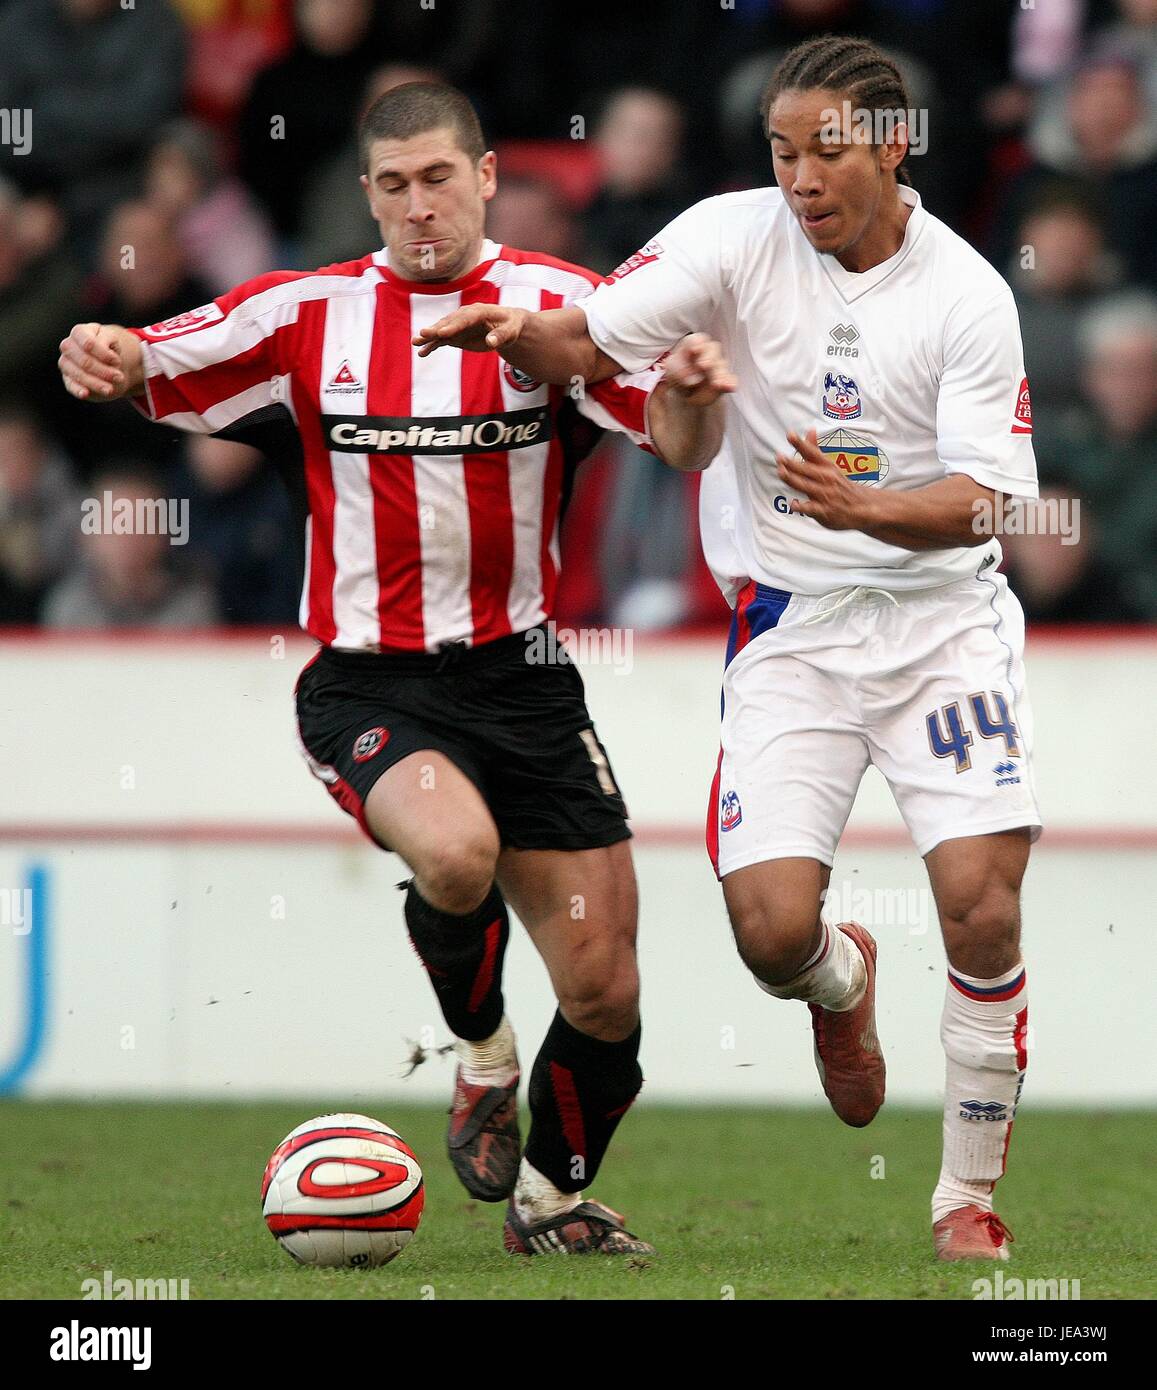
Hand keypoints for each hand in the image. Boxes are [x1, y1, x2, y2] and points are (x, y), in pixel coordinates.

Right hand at [58, 322, 125, 399]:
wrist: (109, 362)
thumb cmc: (110, 349)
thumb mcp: (113, 342)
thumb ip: (110, 345)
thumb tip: (110, 359)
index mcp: (80, 332)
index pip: (88, 343)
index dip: (104, 355)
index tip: (118, 361)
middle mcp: (68, 345)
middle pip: (84, 361)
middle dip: (103, 371)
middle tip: (119, 377)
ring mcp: (65, 362)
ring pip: (79, 374)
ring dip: (96, 383)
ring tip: (110, 389)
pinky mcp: (67, 378)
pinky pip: (70, 385)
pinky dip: (77, 390)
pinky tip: (85, 394)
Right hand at [412, 303, 528, 356]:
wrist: (506, 325)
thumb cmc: (511, 326)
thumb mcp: (511, 331)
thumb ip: (501, 336)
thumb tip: (491, 342)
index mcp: (479, 311)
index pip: (465, 318)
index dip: (453, 325)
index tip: (442, 333)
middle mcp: (465, 316)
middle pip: (449, 322)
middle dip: (435, 329)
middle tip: (422, 334)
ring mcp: (458, 325)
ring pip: (442, 330)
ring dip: (429, 337)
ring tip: (415, 343)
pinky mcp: (456, 334)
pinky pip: (442, 340)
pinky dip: (432, 346)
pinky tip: (422, 353)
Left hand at [660, 333, 736, 405]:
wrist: (685, 392)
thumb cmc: (678, 374)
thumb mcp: (671, 371)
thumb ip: (677, 370)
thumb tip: (692, 378)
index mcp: (693, 344)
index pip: (697, 340)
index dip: (697, 343)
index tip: (694, 350)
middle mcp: (708, 352)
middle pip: (712, 349)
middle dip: (709, 357)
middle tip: (703, 366)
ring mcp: (718, 365)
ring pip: (721, 365)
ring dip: (719, 374)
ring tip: (716, 384)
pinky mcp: (724, 379)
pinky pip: (730, 379)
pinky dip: (730, 383)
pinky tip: (730, 387)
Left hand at [774, 429, 871, 529]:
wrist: (861, 506)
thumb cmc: (839, 485)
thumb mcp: (829, 465)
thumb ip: (814, 449)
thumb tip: (809, 429)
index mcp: (826, 466)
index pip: (812, 452)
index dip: (800, 443)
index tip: (790, 435)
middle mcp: (826, 479)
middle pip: (807, 469)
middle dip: (792, 463)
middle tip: (780, 457)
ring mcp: (825, 495)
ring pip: (806, 486)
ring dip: (793, 479)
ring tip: (781, 472)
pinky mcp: (824, 511)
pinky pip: (811, 508)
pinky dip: (802, 507)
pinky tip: (793, 504)